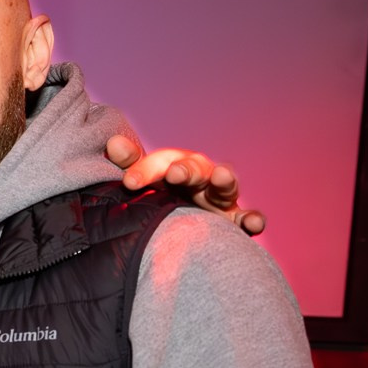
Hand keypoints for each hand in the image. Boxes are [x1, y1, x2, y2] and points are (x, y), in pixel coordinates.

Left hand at [106, 135, 262, 235]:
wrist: (175, 224)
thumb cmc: (157, 196)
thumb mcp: (142, 180)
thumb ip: (129, 165)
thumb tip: (113, 143)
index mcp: (174, 166)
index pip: (161, 162)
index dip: (146, 169)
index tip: (129, 182)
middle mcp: (199, 179)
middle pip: (196, 168)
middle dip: (186, 169)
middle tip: (174, 174)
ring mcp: (218, 199)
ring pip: (225, 186)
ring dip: (225, 179)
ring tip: (221, 175)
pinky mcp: (233, 221)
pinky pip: (245, 219)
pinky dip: (253, 220)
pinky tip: (254, 224)